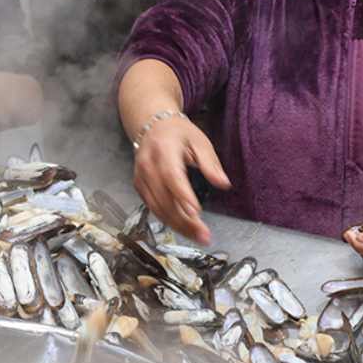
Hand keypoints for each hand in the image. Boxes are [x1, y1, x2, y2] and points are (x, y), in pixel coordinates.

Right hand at [132, 116, 231, 245]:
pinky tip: (184, 227)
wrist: (152, 125)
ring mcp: (141, 177)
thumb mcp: (200, 141)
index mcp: (164, 150)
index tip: (196, 212)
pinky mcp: (139, 187)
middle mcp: (148, 165)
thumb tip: (223, 183)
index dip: (182, 195)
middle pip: (163, 198)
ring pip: (157, 208)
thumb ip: (211, 163)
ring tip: (198, 236)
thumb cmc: (179, 133)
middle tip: (204, 235)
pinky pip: (152, 208)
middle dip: (184, 220)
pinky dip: (168, 220)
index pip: (171, 176)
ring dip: (177, 225)